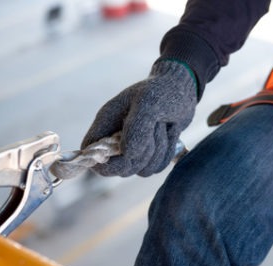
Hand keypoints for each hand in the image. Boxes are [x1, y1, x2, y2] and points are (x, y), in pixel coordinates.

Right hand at [81, 60, 196, 176]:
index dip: (102, 160)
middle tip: (155, 128)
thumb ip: (136, 128)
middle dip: (141, 154)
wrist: (182, 87)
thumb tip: (128, 154)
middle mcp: (115, 138)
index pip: (90, 151)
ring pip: (141, 170)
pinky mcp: (148, 154)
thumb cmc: (162, 90)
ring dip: (158, 151)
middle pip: (119, 168)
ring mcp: (132, 148)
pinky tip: (170, 132)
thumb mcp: (148, 103)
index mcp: (106, 122)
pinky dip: (167, 153)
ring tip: (163, 126)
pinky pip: (155, 168)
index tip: (124, 153)